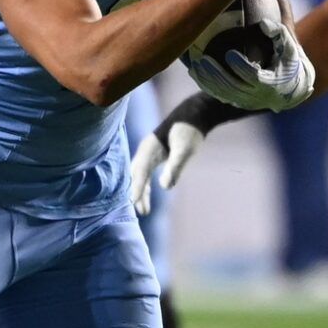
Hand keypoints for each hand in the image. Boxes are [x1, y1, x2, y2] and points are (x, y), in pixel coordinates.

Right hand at [129, 93, 240, 214]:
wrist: (194, 115)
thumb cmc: (190, 131)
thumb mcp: (185, 150)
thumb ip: (175, 168)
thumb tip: (165, 187)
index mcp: (150, 149)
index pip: (140, 172)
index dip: (137, 188)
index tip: (134, 202)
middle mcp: (145, 151)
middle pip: (136, 176)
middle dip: (137, 193)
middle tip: (142, 211)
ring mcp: (149, 152)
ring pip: (139, 176)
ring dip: (141, 191)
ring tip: (145, 210)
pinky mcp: (155, 154)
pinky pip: (145, 173)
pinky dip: (145, 185)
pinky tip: (148, 195)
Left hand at [185, 20, 315, 112]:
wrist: (292, 88)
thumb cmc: (290, 60)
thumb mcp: (290, 45)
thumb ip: (280, 30)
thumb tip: (265, 17)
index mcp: (272, 83)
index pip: (253, 77)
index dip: (241, 67)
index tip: (229, 54)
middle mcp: (257, 96)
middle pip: (233, 88)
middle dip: (217, 75)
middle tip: (203, 60)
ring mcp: (246, 101)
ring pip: (223, 94)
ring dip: (207, 81)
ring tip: (195, 65)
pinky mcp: (238, 102)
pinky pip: (219, 95)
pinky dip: (206, 85)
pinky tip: (194, 72)